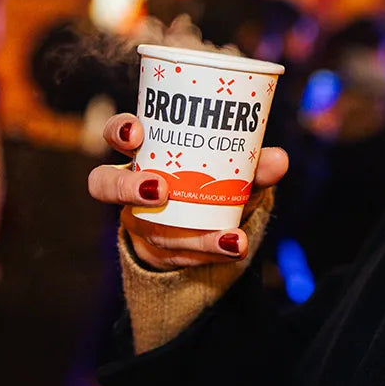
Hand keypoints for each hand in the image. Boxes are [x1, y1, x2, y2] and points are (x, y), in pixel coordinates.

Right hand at [87, 113, 288, 270]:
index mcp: (147, 149)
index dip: (119, 131)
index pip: (118, 133)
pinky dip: (209, 250)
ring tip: (222, 236)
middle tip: (160, 188)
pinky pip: (175, 254)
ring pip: (142, 227)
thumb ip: (255, 165)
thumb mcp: (234, 168)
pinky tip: (234, 245)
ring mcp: (139, 220)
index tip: (137, 132)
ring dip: (181, 233)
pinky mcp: (157, 250)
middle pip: (105, 183)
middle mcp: (132, 184)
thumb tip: (279, 159)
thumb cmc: (213, 178)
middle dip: (128, 186)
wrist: (207, 223)